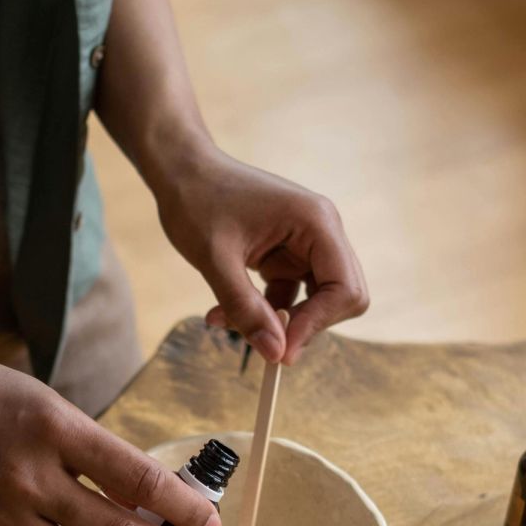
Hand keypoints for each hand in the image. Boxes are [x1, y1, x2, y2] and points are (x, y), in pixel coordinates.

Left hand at [153, 148, 368, 364]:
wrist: (180, 170)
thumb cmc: (196, 201)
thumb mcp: (215, 259)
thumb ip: (246, 308)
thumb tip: (276, 355)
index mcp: (316, 222)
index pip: (345, 288)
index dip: (318, 324)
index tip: (280, 351)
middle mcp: (321, 231)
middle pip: (341, 297)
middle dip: (304, 325)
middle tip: (263, 344)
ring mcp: (306, 243)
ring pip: (315, 301)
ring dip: (278, 321)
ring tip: (227, 322)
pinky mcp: (287, 254)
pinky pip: (289, 295)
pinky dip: (262, 310)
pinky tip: (222, 312)